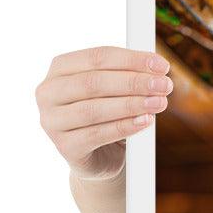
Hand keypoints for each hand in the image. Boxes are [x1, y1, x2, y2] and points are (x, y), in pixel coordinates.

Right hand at [36, 46, 173, 180]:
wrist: (101, 155)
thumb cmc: (109, 114)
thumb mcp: (118, 89)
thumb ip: (132, 75)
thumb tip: (158, 69)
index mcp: (60, 69)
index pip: (97, 57)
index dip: (132, 59)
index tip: (162, 65)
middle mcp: (48, 92)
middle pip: (94, 82)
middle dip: (134, 82)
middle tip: (164, 85)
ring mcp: (52, 121)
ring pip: (94, 109)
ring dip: (131, 104)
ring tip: (159, 103)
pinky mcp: (64, 146)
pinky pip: (97, 135)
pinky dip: (124, 126)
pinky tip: (145, 121)